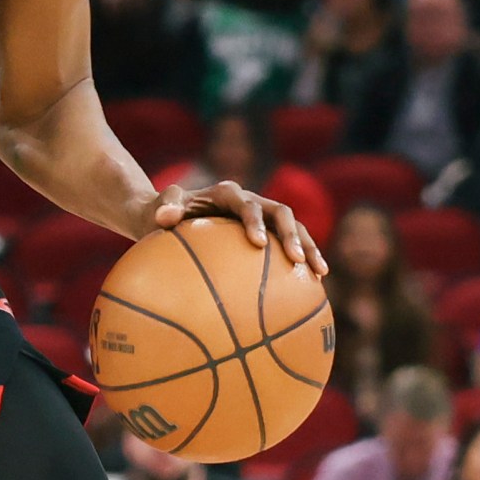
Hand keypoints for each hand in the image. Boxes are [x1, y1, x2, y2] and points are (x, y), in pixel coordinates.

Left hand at [149, 179, 326, 274]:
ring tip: (320, 273)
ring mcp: (261, 217)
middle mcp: (250, 201)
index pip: (246, 205)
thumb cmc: (162, 213)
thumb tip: (164, 218)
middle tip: (297, 259)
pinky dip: (302, 260)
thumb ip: (164, 208)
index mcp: (227, 193)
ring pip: (294, 227)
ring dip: (308, 247)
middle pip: (281, 213)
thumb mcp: (159, 208)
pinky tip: (313, 286)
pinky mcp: (266, 232)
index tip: (258, 244)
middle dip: (292, 235)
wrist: (167, 215)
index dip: (254, 221)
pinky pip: (288, 245)